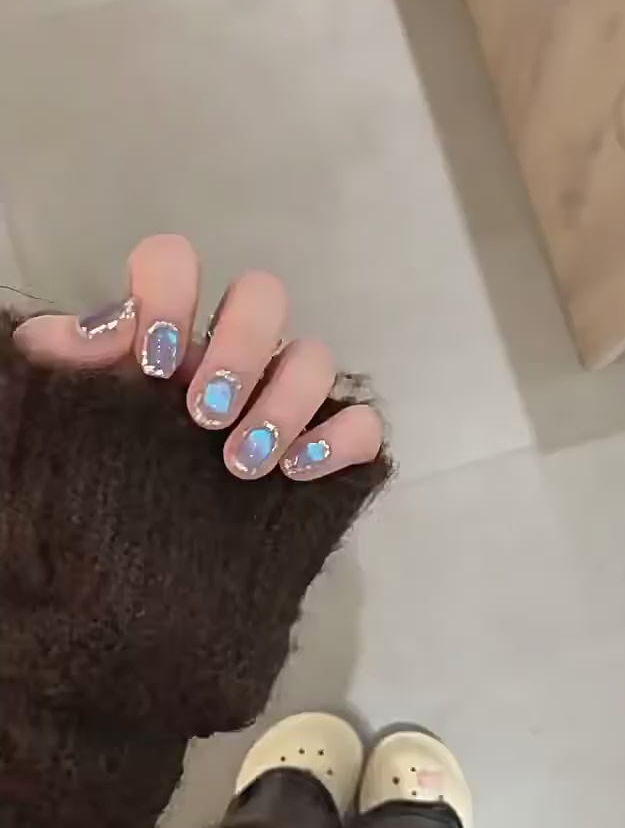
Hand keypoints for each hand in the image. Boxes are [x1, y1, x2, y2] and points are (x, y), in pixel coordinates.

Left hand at [13, 233, 382, 480]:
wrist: (136, 566)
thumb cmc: (99, 476)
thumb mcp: (66, 418)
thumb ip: (61, 366)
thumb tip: (85, 335)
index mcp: (166, 332)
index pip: (173, 262)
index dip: (169, 293)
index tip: (153, 364)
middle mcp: (231, 350)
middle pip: (264, 295)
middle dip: (241, 349)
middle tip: (204, 417)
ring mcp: (282, 394)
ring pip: (315, 356)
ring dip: (284, 404)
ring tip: (242, 466)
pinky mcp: (323, 444)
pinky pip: (360, 422)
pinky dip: (339, 440)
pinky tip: (298, 473)